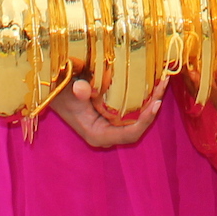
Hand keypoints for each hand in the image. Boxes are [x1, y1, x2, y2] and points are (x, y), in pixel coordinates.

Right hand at [47, 77, 163, 149]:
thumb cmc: (60, 94)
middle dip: (152, 107)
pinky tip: (152, 82)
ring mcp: (112, 125)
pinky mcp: (113, 115)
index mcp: (99, 135)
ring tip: (163, 81)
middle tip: (164, 85)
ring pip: (137, 117)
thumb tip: (83, 90)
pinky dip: (143, 97)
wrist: (52, 91)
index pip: (129, 135)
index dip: (145, 121)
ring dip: (150, 100)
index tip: (156, 104)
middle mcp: (108, 133)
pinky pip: (132, 110)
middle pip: (138, 126)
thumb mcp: (68, 93)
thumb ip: (77, 92)